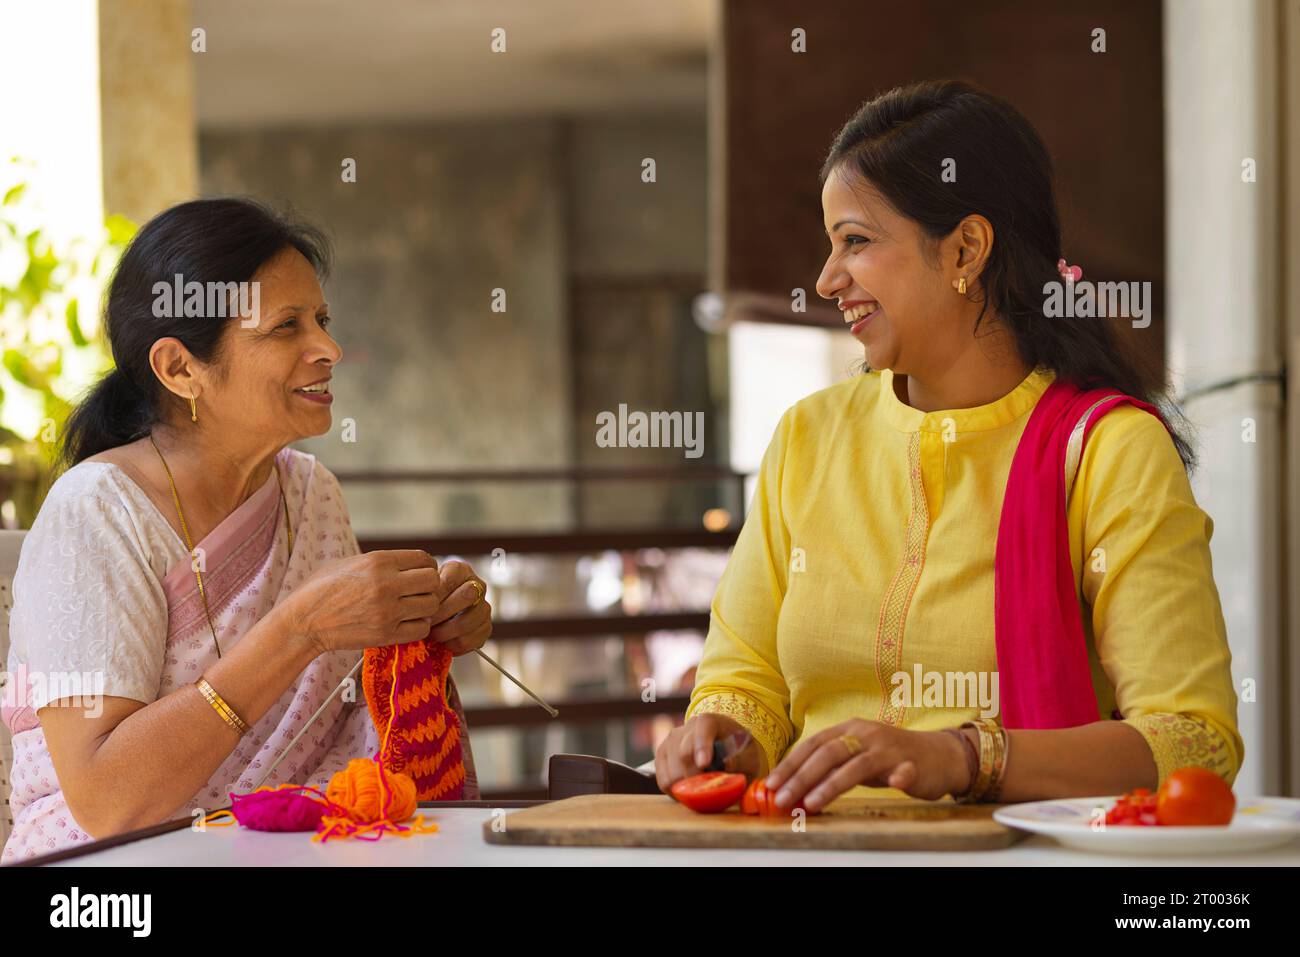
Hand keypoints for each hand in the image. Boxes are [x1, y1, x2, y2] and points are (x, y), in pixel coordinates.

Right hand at [281, 549, 444, 653]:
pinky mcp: (385, 634)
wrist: (302, 622)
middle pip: (433, 581)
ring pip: (431, 605)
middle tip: (418, 592)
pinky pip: (421, 629)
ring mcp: (387, 611)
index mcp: (378, 561)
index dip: (426, 566)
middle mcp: (386, 584)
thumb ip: (379, 561)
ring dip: (425, 607)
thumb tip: (406, 563)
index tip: (418, 574)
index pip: (424, 559)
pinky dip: (418, 626)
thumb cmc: (321, 589)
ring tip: (411, 609)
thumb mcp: (349, 562)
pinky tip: (405, 624)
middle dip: (429, 586)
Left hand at [426, 559, 492, 655]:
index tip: (421, 607)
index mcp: (461, 570)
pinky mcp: (486, 628)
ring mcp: (484, 606)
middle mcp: (477, 585)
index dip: (435, 595)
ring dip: (447, 631)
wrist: (438, 616)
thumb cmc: (427, 599)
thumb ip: (423, 591)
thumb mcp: (424, 588)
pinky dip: (455, 644)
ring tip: (432, 635)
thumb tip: (419, 607)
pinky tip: (444, 643)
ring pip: (469, 620)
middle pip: (468, 595)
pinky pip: (473, 639)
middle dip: (443, 612)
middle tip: (427, 622)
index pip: (450, 579)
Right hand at [653, 713, 765, 792]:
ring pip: (671, 772)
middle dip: (697, 778)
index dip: (702, 747)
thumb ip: (741, 760)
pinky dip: (676, 791)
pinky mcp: (661, 757)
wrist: (725, 747)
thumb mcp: (749, 756)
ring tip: (702, 789)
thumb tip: (726, 765)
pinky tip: (690, 790)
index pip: (702, 731)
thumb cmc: (740, 752)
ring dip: (687, 787)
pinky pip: (663, 780)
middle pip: (683, 755)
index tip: (704, 764)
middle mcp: (685, 728)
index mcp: (709, 721)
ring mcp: (670, 742)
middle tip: (711, 789)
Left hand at [763, 719, 969, 812]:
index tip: (771, 784)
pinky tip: (894, 784)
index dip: (790, 764)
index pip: (812, 744)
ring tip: (811, 803)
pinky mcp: (912, 764)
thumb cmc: (889, 759)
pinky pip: (904, 771)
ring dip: (832, 784)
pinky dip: (899, 777)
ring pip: (856, 765)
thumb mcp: (856, 759)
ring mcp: (889, 748)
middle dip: (801, 778)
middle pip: (828, 754)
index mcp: (848, 730)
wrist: (937, 755)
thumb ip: (830, 768)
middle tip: (783, 798)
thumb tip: (793, 787)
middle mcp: (865, 734)